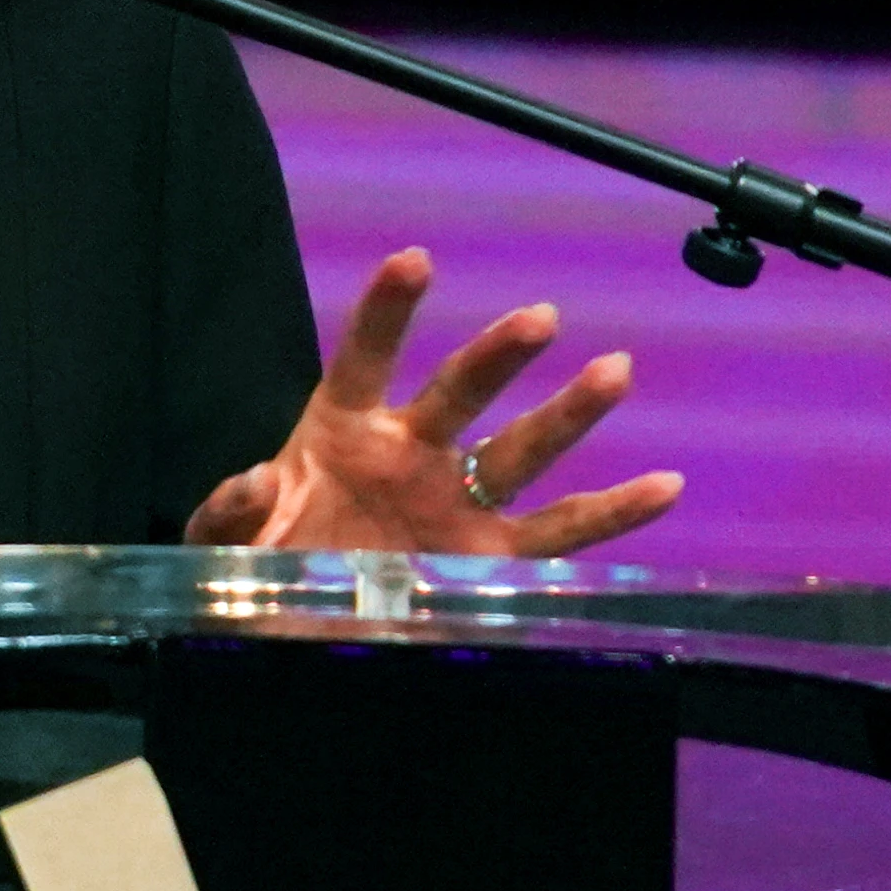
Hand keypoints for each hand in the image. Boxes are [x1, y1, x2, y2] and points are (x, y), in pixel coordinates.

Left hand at [186, 252, 680, 560]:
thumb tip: (258, 483)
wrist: (290, 630)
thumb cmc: (260, 570)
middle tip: (540, 318)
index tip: (416, 260)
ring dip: (568, 413)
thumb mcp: (227, 545)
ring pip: (520, 451)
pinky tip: (663, 486)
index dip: (387, 311)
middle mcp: (410, 452)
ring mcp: (453, 501)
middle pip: (461, 394)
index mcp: (342, 429)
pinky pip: (558, 533)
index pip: (366, 357)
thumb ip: (231, 513)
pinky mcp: (485, 558)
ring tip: (613, 370)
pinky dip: (613, 512)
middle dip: (498, 357)